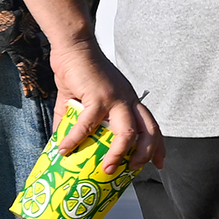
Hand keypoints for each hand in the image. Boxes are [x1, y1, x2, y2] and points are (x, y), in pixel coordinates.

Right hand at [44, 40, 164, 176]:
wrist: (74, 48)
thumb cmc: (80, 74)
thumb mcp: (80, 102)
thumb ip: (72, 125)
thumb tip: (60, 148)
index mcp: (130, 101)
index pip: (152, 126)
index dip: (158, 146)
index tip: (159, 164)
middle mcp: (129, 100)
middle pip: (149, 131)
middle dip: (146, 154)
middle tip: (132, 170)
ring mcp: (116, 98)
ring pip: (128, 132)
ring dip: (119, 153)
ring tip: (107, 168)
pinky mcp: (98, 97)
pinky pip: (88, 124)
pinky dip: (75, 139)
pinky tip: (64, 150)